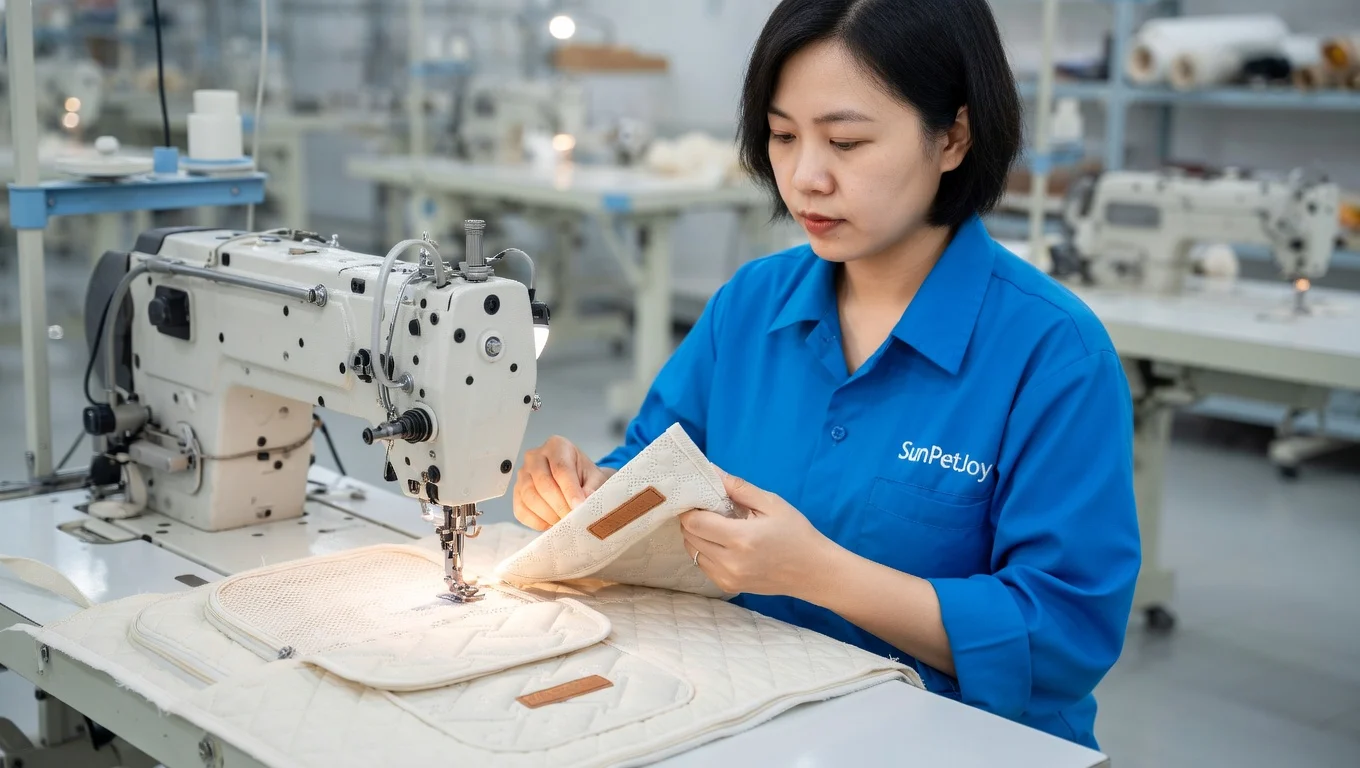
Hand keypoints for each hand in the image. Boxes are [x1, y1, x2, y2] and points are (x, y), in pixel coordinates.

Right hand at [513, 436, 614, 530]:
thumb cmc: (585, 477)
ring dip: (548, 515)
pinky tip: (550, 524)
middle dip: (559, 505)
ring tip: (563, 522)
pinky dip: (536, 522)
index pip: (561, 469)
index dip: (570, 491)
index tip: (578, 507)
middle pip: (543, 483)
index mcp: (557, 446)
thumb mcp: (595, 478)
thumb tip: (584, 502)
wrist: (576, 480)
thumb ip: (592, 488)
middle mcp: (535, 456)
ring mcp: (522, 474)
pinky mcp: (516, 492)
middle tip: (572, 520)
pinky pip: (520, 510)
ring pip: (529, 497)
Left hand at [680, 471, 839, 597]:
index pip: (694, 522)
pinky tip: (724, 543)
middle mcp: (730, 561)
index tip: (700, 499)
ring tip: (718, 527)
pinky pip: (703, 565)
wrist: (812, 571)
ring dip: (697, 536)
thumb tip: (712, 471)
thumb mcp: (772, 503)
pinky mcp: (728, 586)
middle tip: (709, 510)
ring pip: (693, 552)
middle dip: (693, 520)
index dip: (692, 508)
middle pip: (689, 537)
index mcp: (741, 538)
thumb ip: (739, 488)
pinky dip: (706, 551)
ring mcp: (728, 577)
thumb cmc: (796, 533)